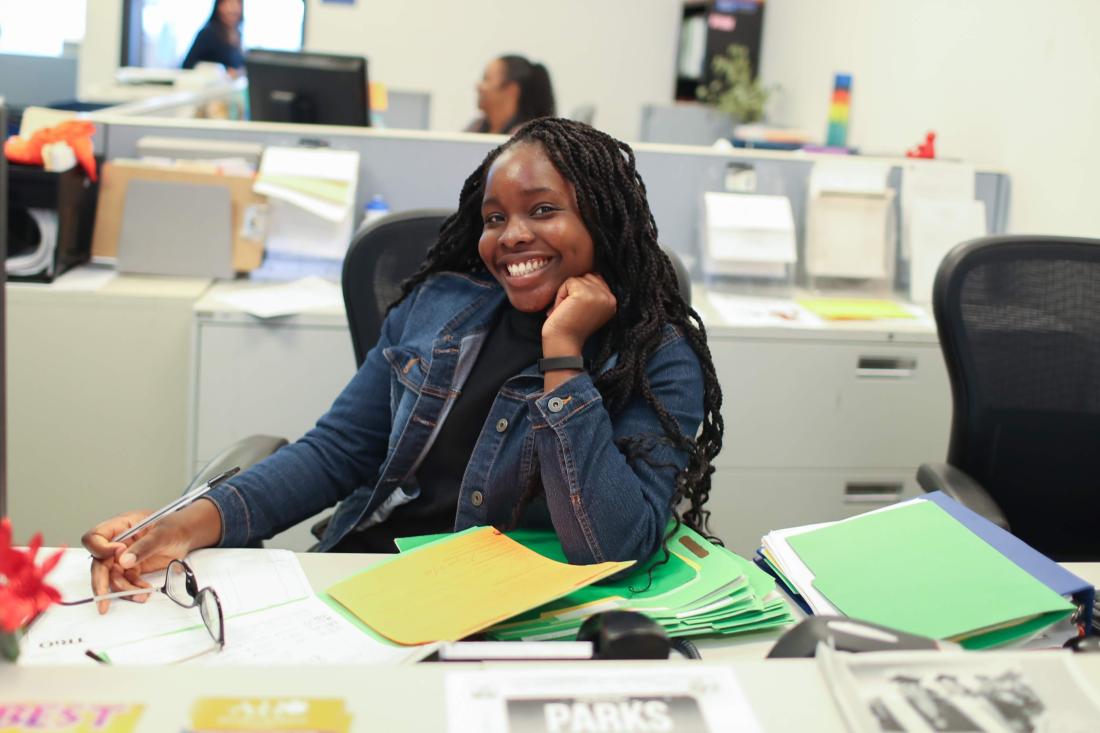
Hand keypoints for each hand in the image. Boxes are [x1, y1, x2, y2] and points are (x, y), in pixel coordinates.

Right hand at [81, 501, 218, 613]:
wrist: (187, 535)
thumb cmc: (175, 527)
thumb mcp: (163, 533)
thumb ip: (144, 546)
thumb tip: (123, 560)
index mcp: (121, 526)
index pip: (95, 537)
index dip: (100, 549)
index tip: (118, 554)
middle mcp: (117, 543)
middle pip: (99, 562)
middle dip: (101, 581)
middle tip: (103, 599)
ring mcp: (124, 557)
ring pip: (112, 576)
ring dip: (122, 589)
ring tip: (140, 595)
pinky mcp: (132, 569)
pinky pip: (126, 582)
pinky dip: (133, 590)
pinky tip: (145, 592)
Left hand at [542, 274, 616, 355]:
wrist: (563, 343)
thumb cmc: (571, 328)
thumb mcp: (589, 309)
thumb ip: (593, 292)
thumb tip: (587, 273)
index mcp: (613, 301)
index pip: (596, 279)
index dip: (581, 291)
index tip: (578, 311)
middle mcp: (610, 297)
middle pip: (587, 277)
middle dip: (574, 291)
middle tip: (571, 311)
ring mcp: (598, 294)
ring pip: (577, 279)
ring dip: (566, 294)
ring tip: (567, 311)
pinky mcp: (585, 293)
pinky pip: (568, 282)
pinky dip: (560, 295)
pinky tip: (562, 310)